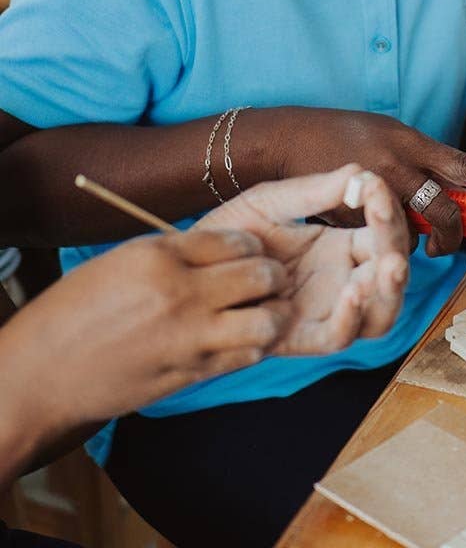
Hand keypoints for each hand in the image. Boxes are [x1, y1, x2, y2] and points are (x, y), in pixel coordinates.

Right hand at [0, 227, 287, 446]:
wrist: (43, 372)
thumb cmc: (77, 309)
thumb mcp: (124, 259)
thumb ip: (176, 252)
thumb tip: (221, 249)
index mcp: (161, 255)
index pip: (237, 240)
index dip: (253, 246)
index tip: (253, 252)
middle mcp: (181, 292)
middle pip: (259, 275)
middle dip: (273, 275)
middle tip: (271, 279)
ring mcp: (188, 336)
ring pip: (264, 321)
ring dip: (274, 314)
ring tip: (268, 311)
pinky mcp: (189, 372)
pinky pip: (245, 356)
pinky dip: (254, 345)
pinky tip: (244, 338)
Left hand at [198, 167, 409, 353]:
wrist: (187, 263)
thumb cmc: (230, 231)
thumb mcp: (271, 201)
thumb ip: (314, 190)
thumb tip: (362, 172)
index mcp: (341, 247)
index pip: (384, 235)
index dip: (389, 214)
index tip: (374, 187)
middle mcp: (340, 281)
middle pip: (391, 278)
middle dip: (398, 254)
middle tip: (390, 229)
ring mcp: (323, 311)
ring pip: (379, 316)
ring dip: (390, 292)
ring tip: (389, 264)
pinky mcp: (298, 336)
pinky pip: (336, 337)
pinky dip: (352, 318)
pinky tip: (353, 289)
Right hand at [278, 109, 465, 256]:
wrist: (284, 140)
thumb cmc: (337, 135)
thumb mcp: (385, 134)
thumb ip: (415, 161)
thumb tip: (447, 193)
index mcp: (410, 142)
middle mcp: (396, 164)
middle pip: (446, 206)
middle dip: (464, 230)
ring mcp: (373, 192)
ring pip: (415, 229)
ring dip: (425, 241)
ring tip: (427, 245)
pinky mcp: (351, 216)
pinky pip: (382, 235)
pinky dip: (386, 237)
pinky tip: (376, 230)